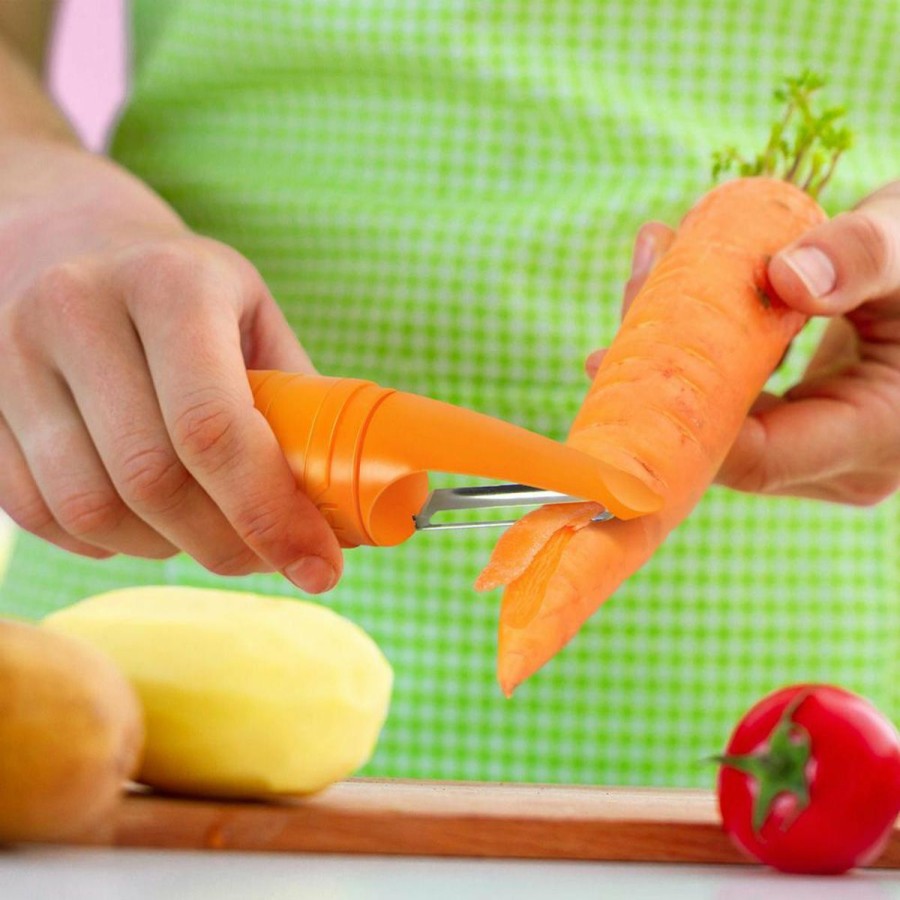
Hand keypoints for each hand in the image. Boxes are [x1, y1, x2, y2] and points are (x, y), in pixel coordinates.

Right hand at [0, 138, 342, 591]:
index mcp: (169, 284)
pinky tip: (147, 521)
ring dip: (166, 547)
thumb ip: (299, 406)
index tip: (319, 567)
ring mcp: (11, 356)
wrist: (67, 238)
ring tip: (209, 532)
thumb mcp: (255, 319)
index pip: (214, 428)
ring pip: (90, 510)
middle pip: (152, 480)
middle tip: (271, 559)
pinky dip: (107, 541)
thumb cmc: (184, 291)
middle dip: (227, 544)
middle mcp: (77, 310)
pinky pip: (40, 513)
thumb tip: (353, 509)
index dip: (272, 514)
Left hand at [586, 183, 899, 506]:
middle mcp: (845, 468)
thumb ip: (862, 257)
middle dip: (666, 372)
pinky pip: (735, 411)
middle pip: (722, 440)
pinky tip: (672, 302)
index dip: (677, 420)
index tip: (614, 364)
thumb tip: (784, 277)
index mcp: (878, 435)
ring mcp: (820, 460)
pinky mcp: (801, 438)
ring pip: (721, 426)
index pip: (752, 456)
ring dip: (679, 358)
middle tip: (630, 295)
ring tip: (646, 276)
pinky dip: (705, 360)